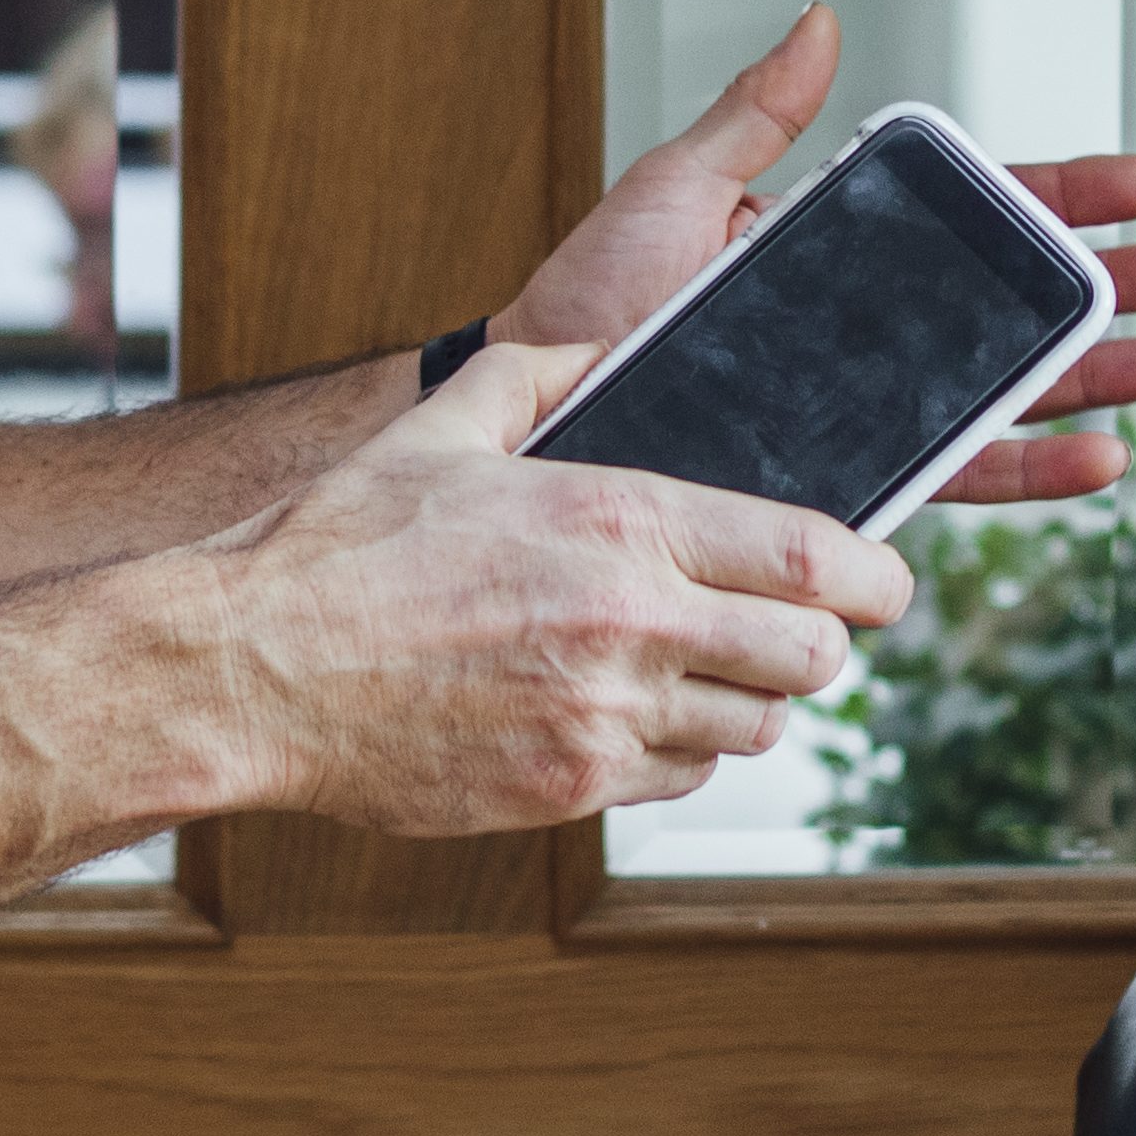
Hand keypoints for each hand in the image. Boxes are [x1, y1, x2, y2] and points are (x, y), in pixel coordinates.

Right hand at [195, 343, 911, 832]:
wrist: (253, 668)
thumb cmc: (342, 546)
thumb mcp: (445, 428)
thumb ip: (536, 374)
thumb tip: (593, 347)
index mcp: (621, 519)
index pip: (810, 557)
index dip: (874, 576)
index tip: (882, 581)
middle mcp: (631, 621)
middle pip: (811, 658)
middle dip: (817, 645)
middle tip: (788, 631)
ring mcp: (604, 715)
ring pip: (753, 728)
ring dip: (745, 701)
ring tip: (699, 669)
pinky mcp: (568, 788)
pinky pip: (678, 777)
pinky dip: (677, 750)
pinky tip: (629, 714)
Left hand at [490, 5, 1135, 503]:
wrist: (536, 420)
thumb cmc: (590, 301)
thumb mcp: (674, 188)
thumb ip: (756, 114)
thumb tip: (820, 22)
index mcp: (844, 251)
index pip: (977, 215)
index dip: (1065, 197)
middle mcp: (869, 331)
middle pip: (1015, 305)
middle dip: (1106, 289)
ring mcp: (867, 404)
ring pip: (1009, 390)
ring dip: (1096, 379)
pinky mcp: (850, 473)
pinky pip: (956, 473)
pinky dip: (1033, 471)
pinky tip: (1095, 458)